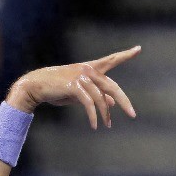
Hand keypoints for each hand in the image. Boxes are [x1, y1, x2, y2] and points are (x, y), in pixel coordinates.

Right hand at [6, 46, 140, 128]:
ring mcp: (82, 77)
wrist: (36, 86)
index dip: (126, 55)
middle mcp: (88, 70)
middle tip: (133, 115)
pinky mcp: (75, 86)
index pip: (112, 59)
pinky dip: (94, 116)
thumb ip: (97, 95)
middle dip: (124, 102)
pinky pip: (89, 104)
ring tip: (107, 125)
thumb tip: (112, 103)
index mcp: (91, 68)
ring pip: (101, 99)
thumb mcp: (81, 93)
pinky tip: (95, 126)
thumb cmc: (58, 89)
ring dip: (105, 115)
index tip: (139, 49)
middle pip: (113, 87)